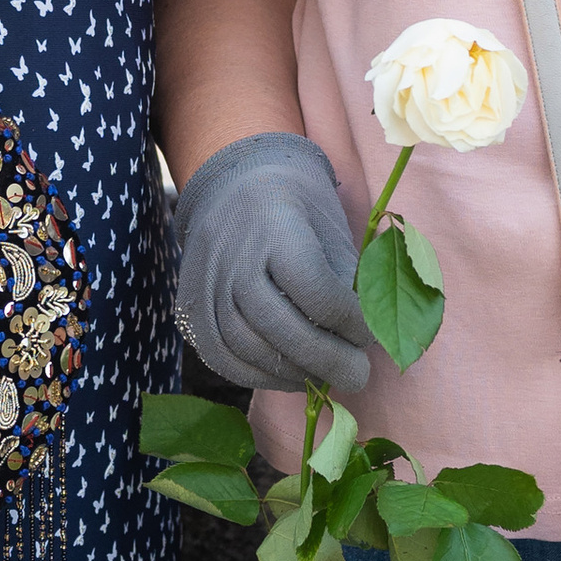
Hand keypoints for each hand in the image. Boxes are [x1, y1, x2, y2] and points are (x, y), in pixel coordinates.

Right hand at [174, 131, 375, 397]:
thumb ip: (346, 280)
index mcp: (273, 224)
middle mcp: (231, 255)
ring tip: (328, 377)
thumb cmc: (297, 205)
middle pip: (277, 324)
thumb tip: (363, 339)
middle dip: (326, 359)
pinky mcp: (189, 308)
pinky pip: (222, 357)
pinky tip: (291, 377)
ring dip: (294, 373)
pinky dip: (259, 377)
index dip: (348, 321)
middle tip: (359, 375)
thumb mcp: (331, 226)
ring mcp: (204, 283)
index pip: (313, 288)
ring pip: (247, 347)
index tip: (371, 335)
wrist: (236, 182)